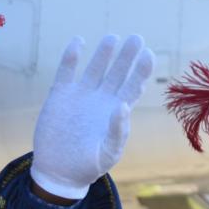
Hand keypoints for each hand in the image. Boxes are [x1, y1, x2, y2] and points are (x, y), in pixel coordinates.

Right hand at [30, 35, 155, 200]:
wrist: (60, 171)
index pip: (133, 85)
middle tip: (137, 38)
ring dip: (104, 53)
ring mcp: (81, 96)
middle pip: (118, 72)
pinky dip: (71, 57)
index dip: (142, 70)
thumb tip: (122, 106)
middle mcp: (102, 99)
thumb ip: (118, 131)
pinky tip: (79, 42)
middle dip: (127, 56)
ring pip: (95, 68)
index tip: (149, 54)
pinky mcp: (60, 96)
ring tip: (113, 37)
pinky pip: (66, 72)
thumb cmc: (90, 164)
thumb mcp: (109, 152)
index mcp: (118, 111)